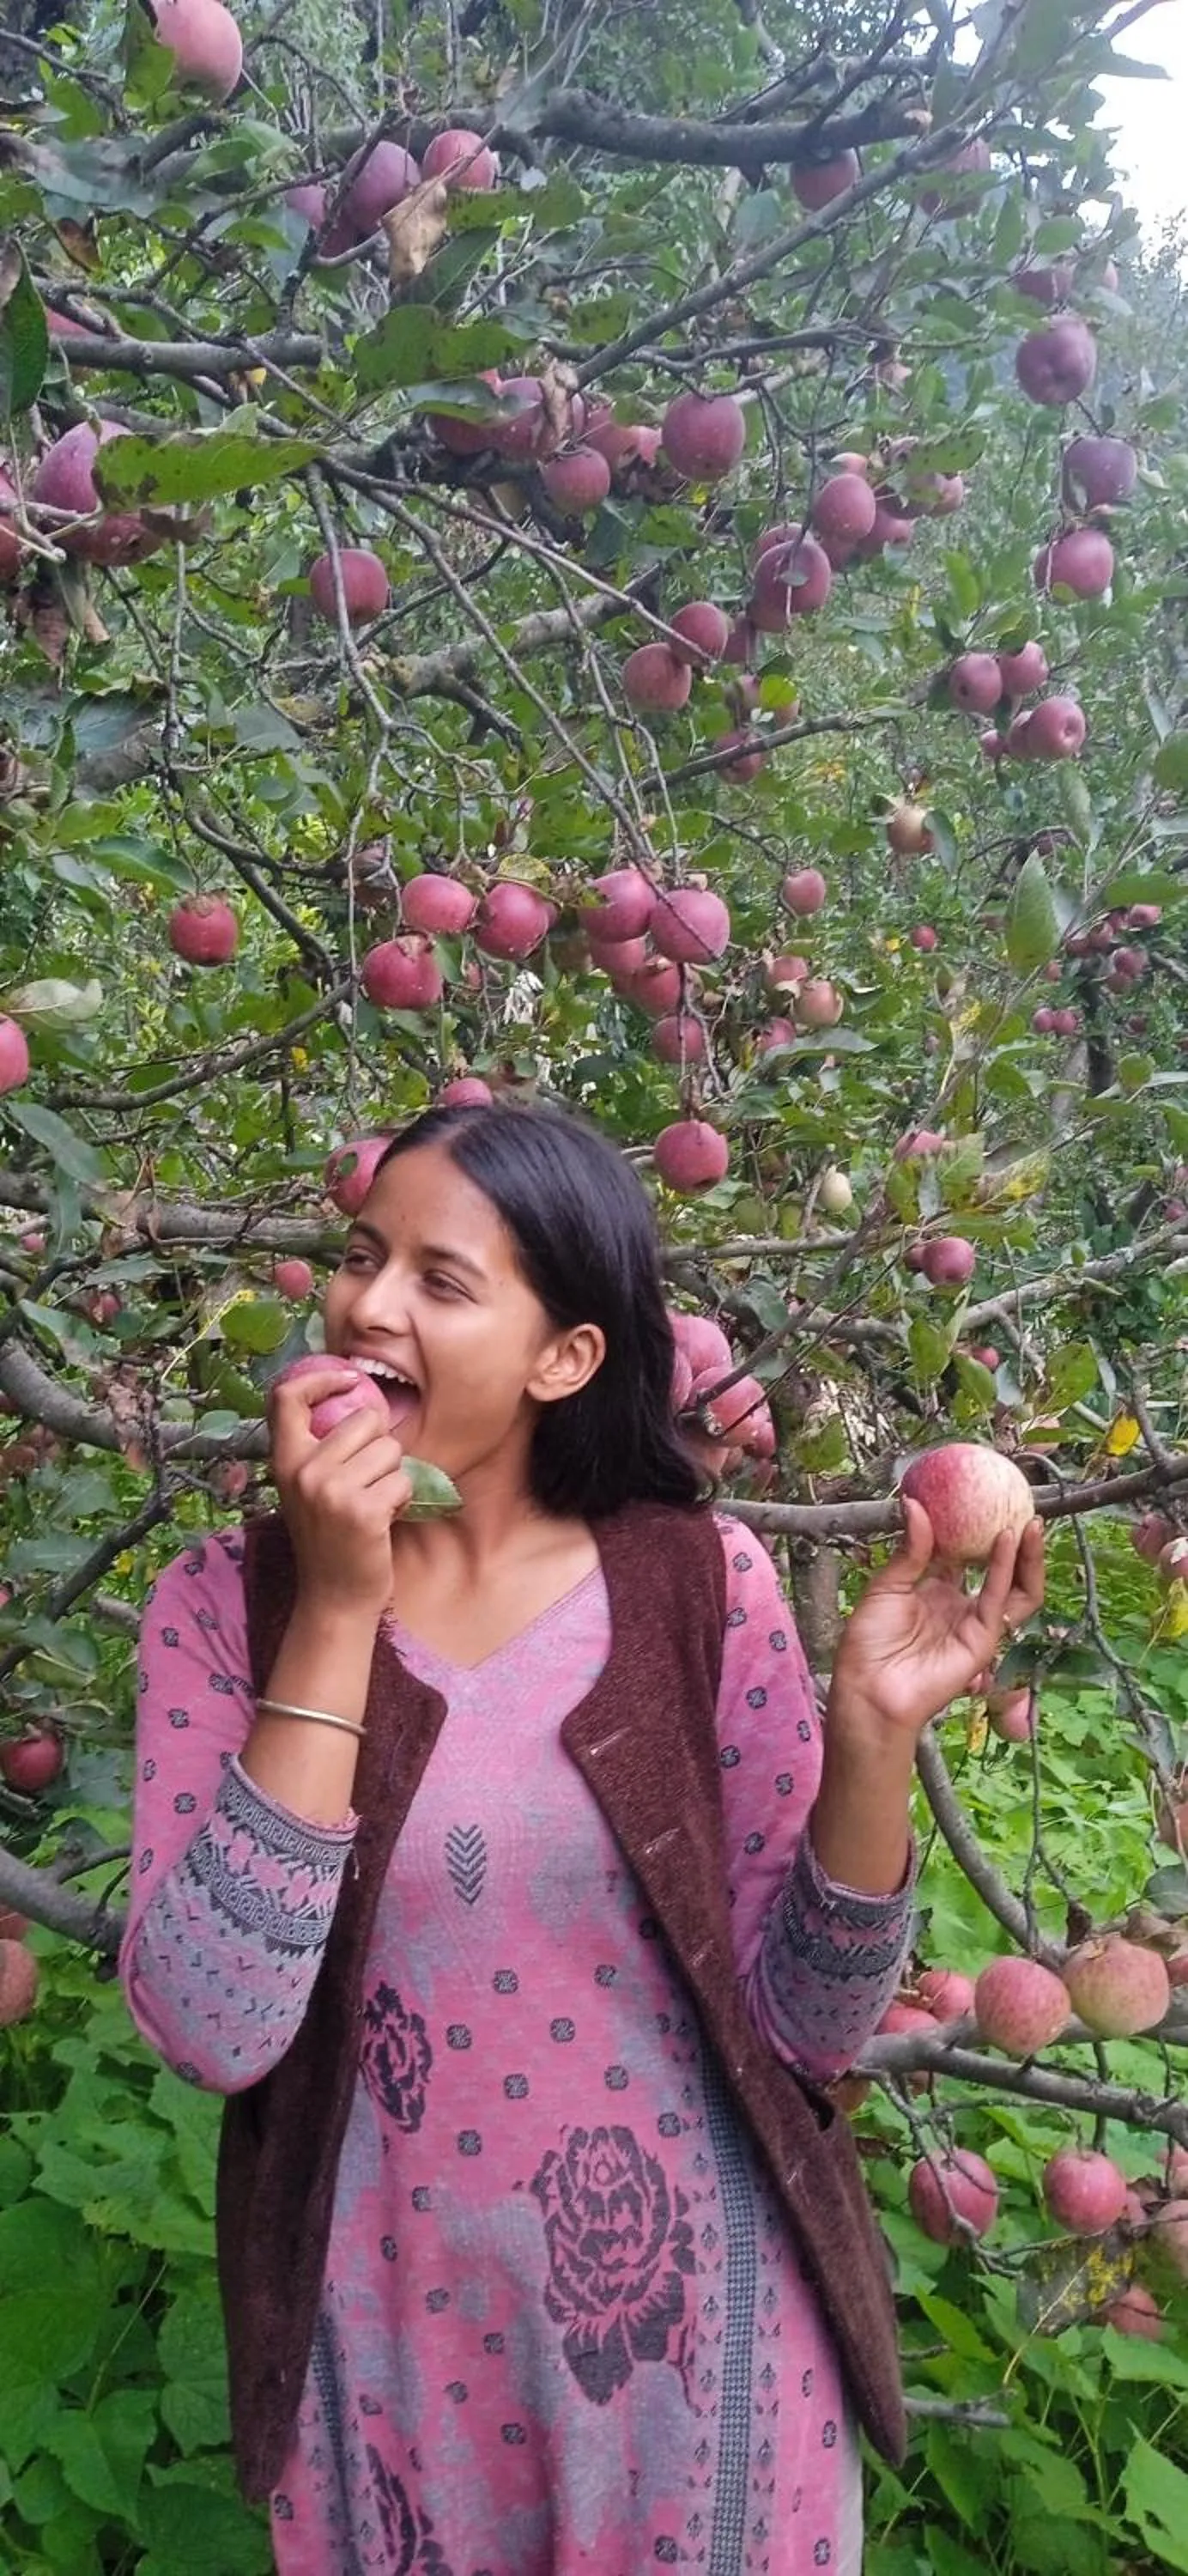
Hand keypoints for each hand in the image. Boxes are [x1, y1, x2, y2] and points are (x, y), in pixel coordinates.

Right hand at [269, 1362, 412, 1620]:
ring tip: (373, 1503)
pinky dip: (402, 1499)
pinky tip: (384, 1520)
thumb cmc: (328, 1536)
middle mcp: (303, 1471)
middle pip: (365, 1419)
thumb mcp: (306, 1487)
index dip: (320, 1379)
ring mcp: (332, 1491)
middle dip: (379, 1446)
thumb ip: (318, 1447)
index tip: (348, 1381)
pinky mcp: (364, 1512)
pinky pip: (403, 1481)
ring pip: (391, 1450)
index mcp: (284, 1460)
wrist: (334, 1597)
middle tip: (366, 1482)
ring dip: (392, 1475)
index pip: (286, 1396)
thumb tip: (355, 1395)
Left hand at [828, 1498, 1044, 1742]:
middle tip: (1020, 1508)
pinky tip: (1008, 1541)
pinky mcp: (982, 1640)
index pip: (966, 1554)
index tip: (983, 1497)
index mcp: (935, 1590)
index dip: (977, 1529)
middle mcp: (960, 1605)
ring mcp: (974, 1623)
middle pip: (999, 1570)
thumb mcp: (887, 1586)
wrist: (868, 1688)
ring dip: (1026, 1557)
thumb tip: (914, 1503)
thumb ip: (910, 1549)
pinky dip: (1007, 1569)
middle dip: (1014, 1542)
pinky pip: (1001, 1600)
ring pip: (1015, 1588)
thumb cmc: (869, 1641)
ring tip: (1030, 1523)